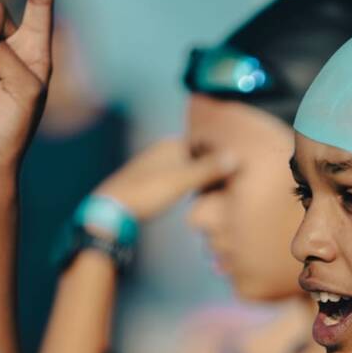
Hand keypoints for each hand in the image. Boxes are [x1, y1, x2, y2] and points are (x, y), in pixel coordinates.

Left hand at [92, 138, 237, 220]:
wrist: (112, 211)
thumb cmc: (147, 192)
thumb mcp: (182, 180)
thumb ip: (209, 168)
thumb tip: (237, 156)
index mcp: (171, 144)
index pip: (205, 141)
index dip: (222, 151)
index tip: (239, 161)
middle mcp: (163, 151)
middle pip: (197, 155)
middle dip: (213, 164)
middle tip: (234, 176)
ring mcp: (157, 166)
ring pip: (188, 168)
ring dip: (202, 176)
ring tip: (220, 186)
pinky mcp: (152, 182)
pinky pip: (179, 178)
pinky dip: (190, 184)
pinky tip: (197, 194)